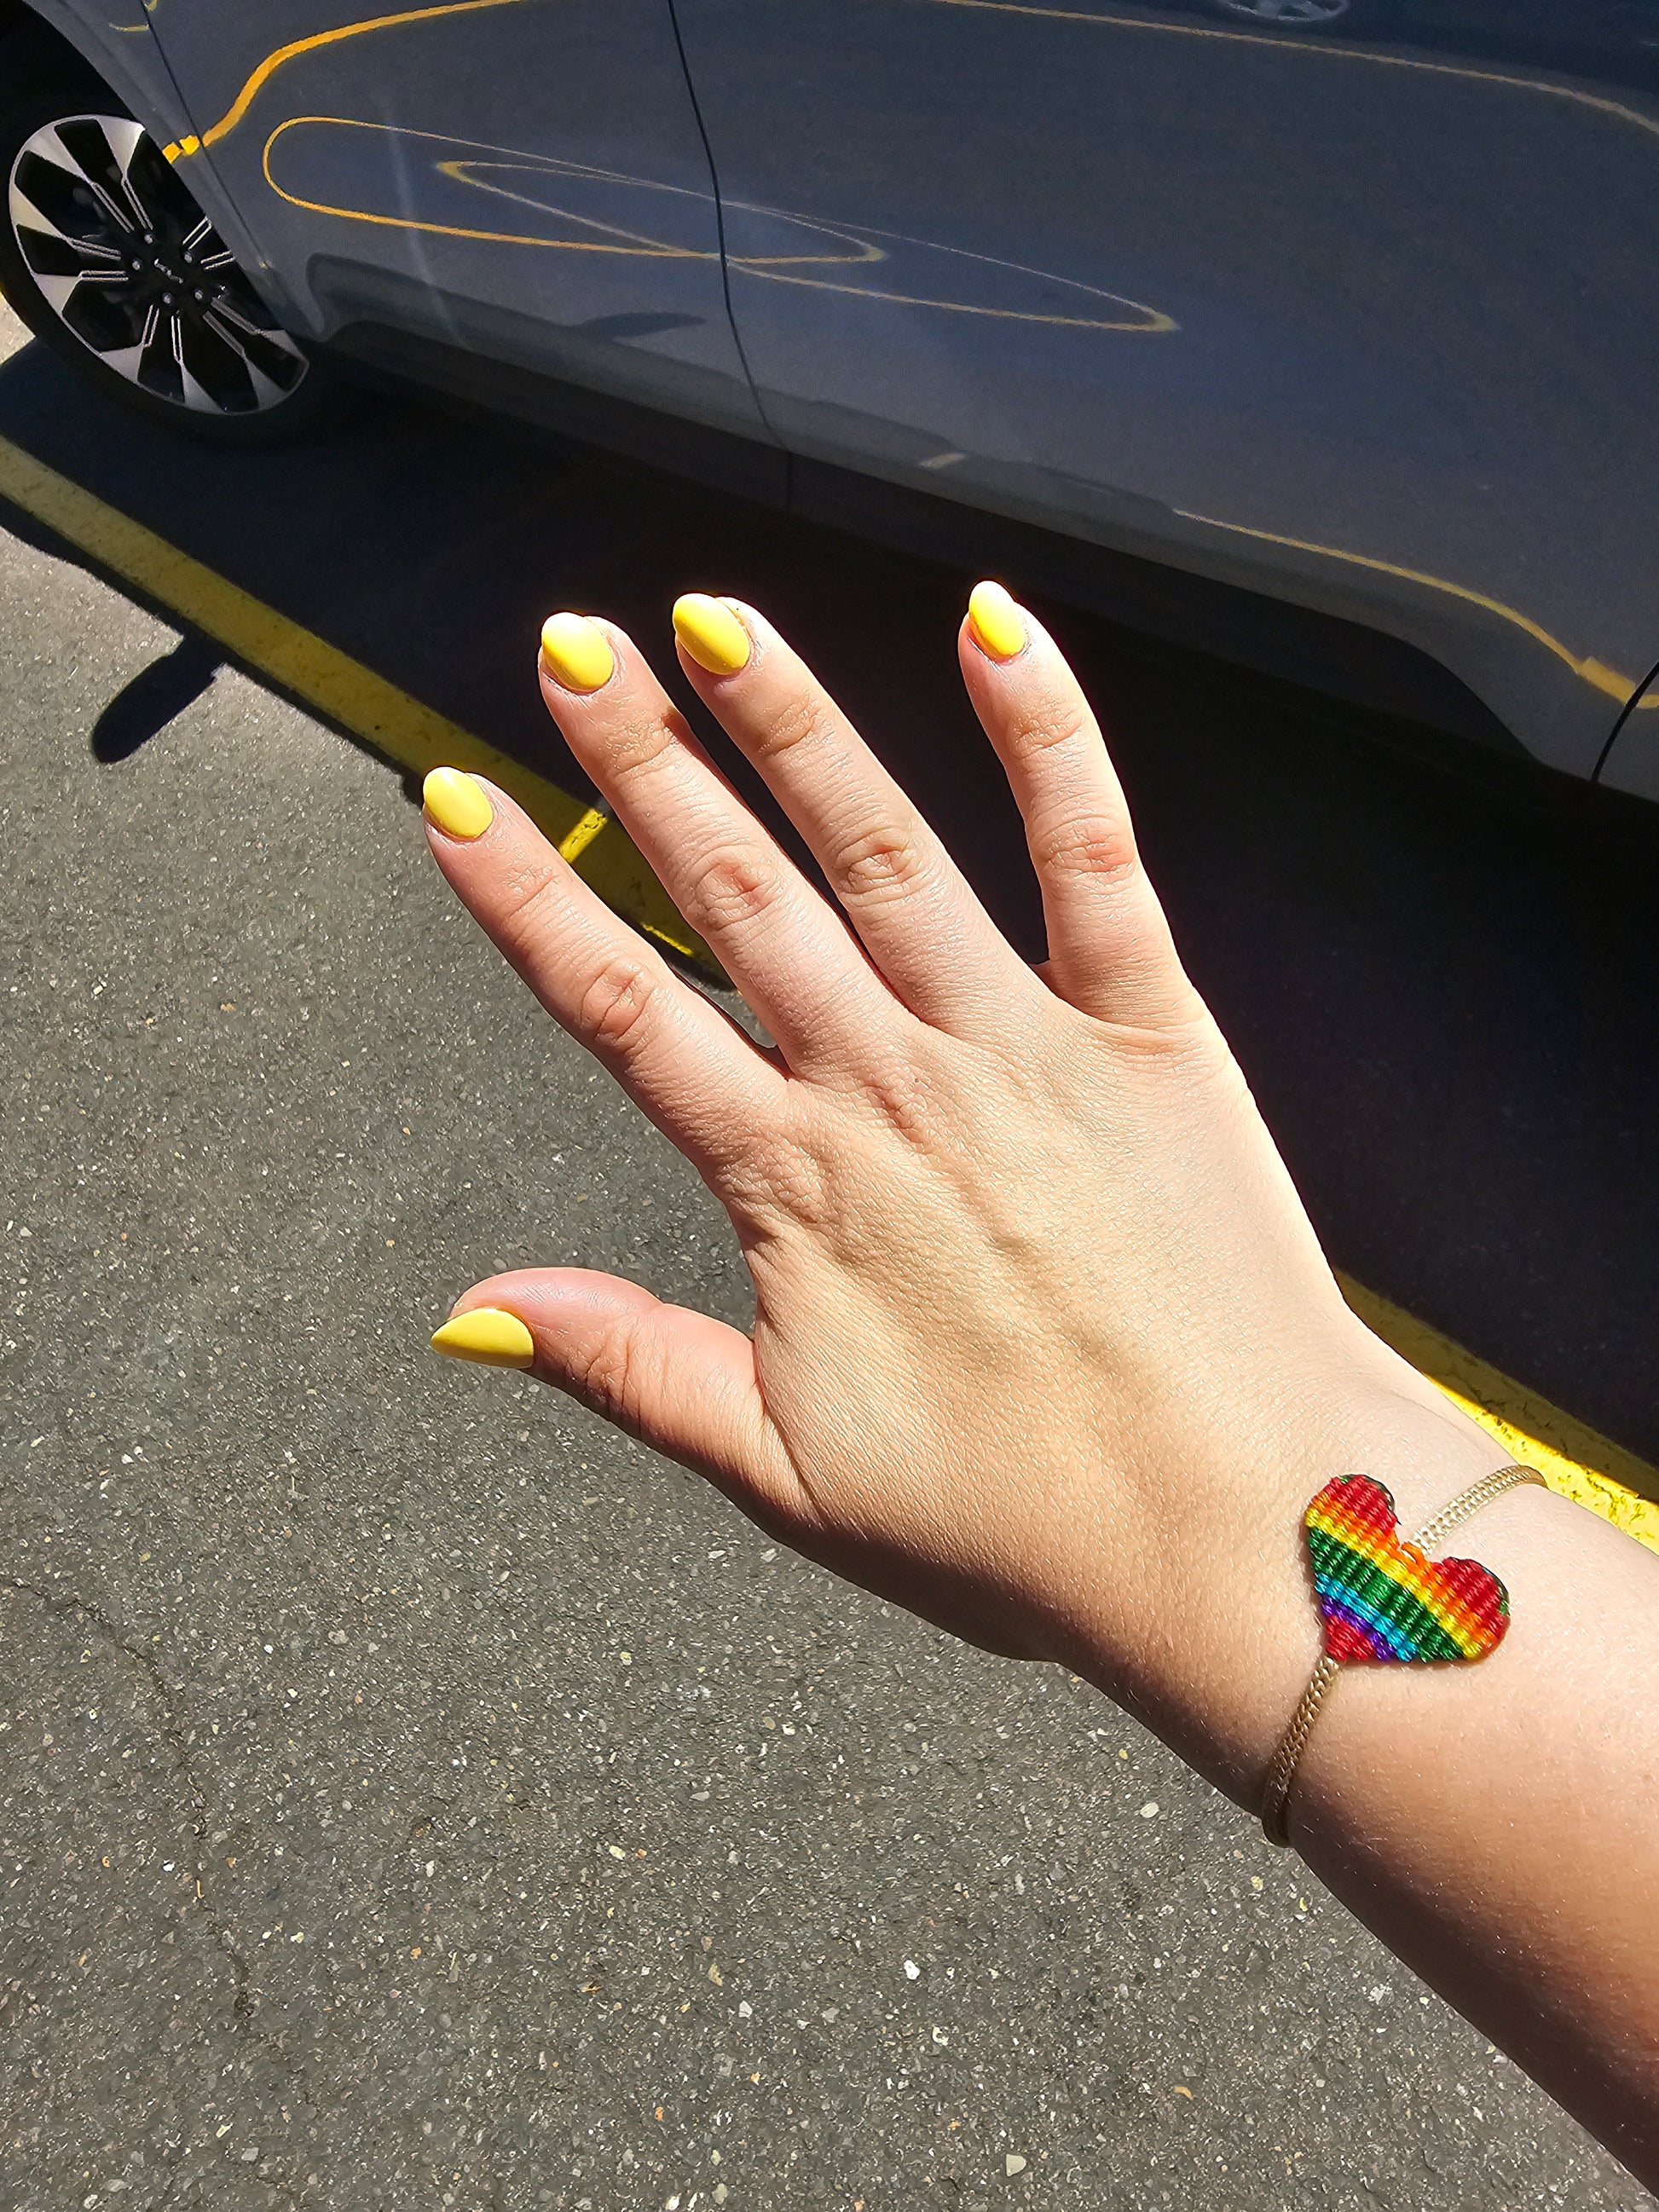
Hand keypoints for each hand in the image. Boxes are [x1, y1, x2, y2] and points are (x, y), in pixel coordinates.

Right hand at [421, 586, 1506, 1802]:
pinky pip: (1093, 853)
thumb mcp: (786, 1475)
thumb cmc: (1024, 1528)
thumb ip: (629, 1369)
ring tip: (714, 620)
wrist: (1246, 1537)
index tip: (454, 800)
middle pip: (736, 893)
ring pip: (883, 848)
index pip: (621, 1010)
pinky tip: (993, 628)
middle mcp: (894, 1088)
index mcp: (796, 1188)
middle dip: (640, 759)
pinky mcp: (1152, 1029)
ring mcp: (1023, 1045)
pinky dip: (1046, 734)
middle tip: (567, 645)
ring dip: (792, 725)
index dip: (526, 899)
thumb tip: (474, 1313)